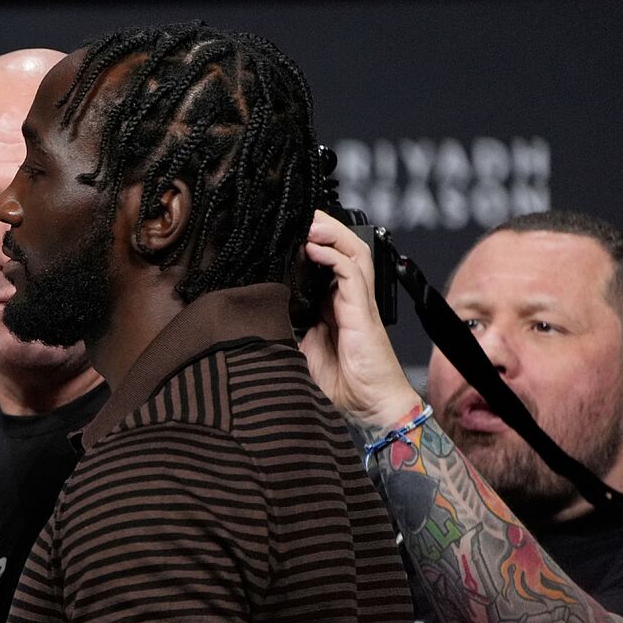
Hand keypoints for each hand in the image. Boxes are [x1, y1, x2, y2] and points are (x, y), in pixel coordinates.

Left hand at [298, 209, 421, 429]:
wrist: (369, 408)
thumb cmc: (338, 384)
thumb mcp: (297, 351)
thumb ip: (283, 329)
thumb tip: (253, 315)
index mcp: (332, 305)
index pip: (324, 262)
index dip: (308, 243)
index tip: (282, 232)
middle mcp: (347, 298)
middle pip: (341, 249)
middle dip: (321, 228)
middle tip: (297, 214)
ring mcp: (357, 303)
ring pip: (351, 253)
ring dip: (330, 233)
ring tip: (308, 220)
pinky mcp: (363, 312)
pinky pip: (353, 274)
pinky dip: (334, 256)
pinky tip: (313, 248)